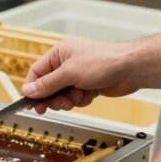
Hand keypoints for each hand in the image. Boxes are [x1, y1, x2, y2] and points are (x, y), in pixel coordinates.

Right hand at [24, 35, 160, 113]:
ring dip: (67, 100)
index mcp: (59, 54)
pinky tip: (88, 96)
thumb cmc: (103, 61)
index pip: (37, 72)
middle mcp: (67, 64)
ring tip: (76, 98)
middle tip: (50, 107)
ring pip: (62, 94)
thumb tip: (29, 90)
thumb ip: (47, 84)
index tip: (30, 103)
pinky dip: (80, 100)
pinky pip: (76, 98)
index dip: (33, 88)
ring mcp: (78, 75)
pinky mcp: (89, 85)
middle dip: (52, 97)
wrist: (131, 68)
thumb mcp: (69, 73)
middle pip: (49, 86)